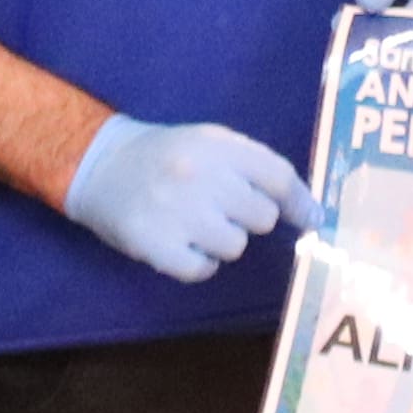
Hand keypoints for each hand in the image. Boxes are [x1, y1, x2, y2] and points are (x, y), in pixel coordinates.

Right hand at [61, 118, 314, 278]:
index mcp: (216, 144)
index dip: (301, 202)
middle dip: (248, 218)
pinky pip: (204, 270)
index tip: (312, 220)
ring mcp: (177, 212)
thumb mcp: (209, 142)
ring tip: (194, 223)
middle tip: (221, 208)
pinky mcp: (155, 246)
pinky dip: (197, 262)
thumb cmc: (166, 155)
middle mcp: (199, 175)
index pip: (277, 177)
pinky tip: (179, 242)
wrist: (100, 165)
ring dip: (222, 241)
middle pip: (262, 217)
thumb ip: (256, 168)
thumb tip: (310, 211)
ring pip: (235, 246)